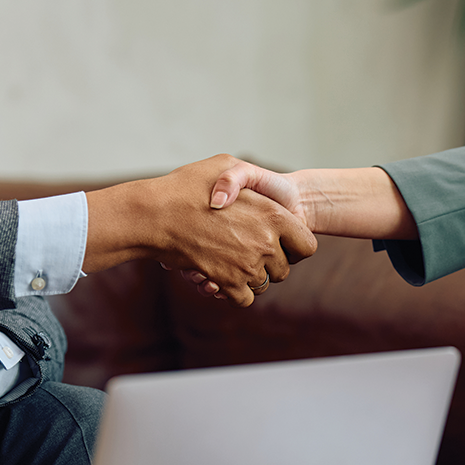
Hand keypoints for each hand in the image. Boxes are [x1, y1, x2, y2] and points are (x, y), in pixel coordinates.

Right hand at [84, 154, 317, 306]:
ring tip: (231, 263)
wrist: (157, 215)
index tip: (280, 245)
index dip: (295, 248)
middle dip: (268, 265)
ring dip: (249, 279)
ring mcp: (248, 266)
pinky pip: (245, 299)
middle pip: (283, 270)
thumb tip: (255, 194)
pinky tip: (221, 278)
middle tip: (248, 253)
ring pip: (263, 286)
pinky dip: (234, 293)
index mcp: (273, 214)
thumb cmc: (187, 187)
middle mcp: (266, 242)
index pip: (307, 246)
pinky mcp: (230, 283)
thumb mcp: (224, 165)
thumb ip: (247, 178)